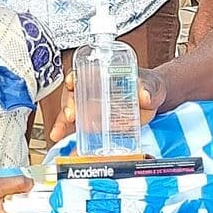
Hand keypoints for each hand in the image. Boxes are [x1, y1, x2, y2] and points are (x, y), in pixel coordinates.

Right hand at [48, 67, 165, 142]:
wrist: (153, 101)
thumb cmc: (148, 86)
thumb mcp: (150, 84)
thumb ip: (148, 89)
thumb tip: (145, 96)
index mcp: (102, 75)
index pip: (81, 72)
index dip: (73, 76)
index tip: (71, 82)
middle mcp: (92, 90)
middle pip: (72, 94)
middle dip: (67, 104)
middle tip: (70, 114)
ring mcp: (91, 107)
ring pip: (70, 112)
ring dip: (62, 121)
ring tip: (59, 132)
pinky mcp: (95, 122)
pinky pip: (78, 127)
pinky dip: (68, 134)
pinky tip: (60, 139)